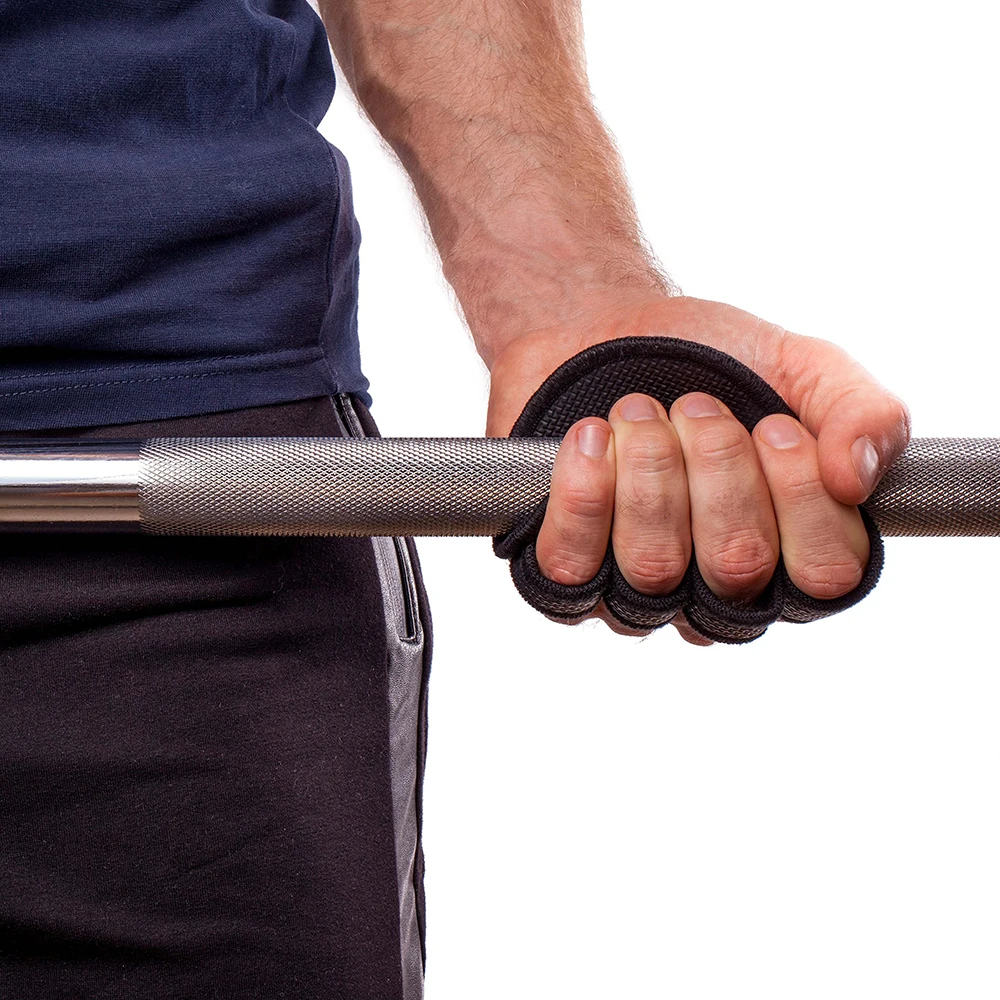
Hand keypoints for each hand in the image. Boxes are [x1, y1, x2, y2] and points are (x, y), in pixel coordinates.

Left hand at [486, 293, 910, 643]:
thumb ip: (861, 411)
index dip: (803, 494)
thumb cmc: (703, 359)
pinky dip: (584, 491)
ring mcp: (635, 590)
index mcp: (789, 553)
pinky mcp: (563, 575)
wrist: (597, 327)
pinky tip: (592, 437)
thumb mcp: (801, 365)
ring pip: (653, 568)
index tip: (774, 425)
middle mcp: (715, 589)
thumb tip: (857, 478)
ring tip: (638, 409)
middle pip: (738, 566)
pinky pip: (572, 568)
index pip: (826, 576)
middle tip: (697, 405)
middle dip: (719, 464)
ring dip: (650, 466)